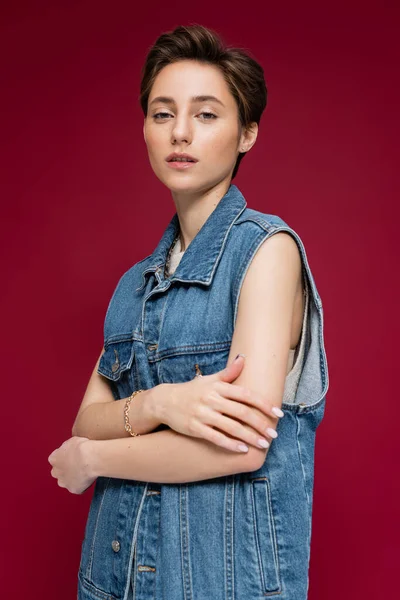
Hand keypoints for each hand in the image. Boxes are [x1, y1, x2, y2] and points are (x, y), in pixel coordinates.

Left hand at [48, 436, 95, 493]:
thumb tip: (72, 449)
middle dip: (66, 470)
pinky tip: (89, 477)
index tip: (73, 456)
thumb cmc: (82, 447)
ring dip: (73, 478)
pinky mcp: (74, 489)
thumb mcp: (72, 440)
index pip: (56, 459)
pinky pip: (78, 488)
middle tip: (78, 464)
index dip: (65, 458)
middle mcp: (56, 472)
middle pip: (59, 472)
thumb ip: (68, 447)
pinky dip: (83, 484)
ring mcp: (64, 482)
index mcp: (54, 459)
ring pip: (67, 482)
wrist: (90, 458)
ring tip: (85, 472)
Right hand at [157, 355, 283, 452]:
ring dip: (249, 437)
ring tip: (263, 444)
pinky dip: (230, 444)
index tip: (277, 414)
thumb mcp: (210, 379)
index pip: (246, 395)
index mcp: (218, 387)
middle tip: (273, 434)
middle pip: (242, 412)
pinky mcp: (194, 428)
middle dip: (260, 424)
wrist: (165, 401)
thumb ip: (229, 372)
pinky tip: (242, 449)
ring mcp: (203, 414)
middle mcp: (212, 399)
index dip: (264, 404)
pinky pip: (216, 437)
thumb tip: (243, 358)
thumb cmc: (192, 391)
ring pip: (231, 427)